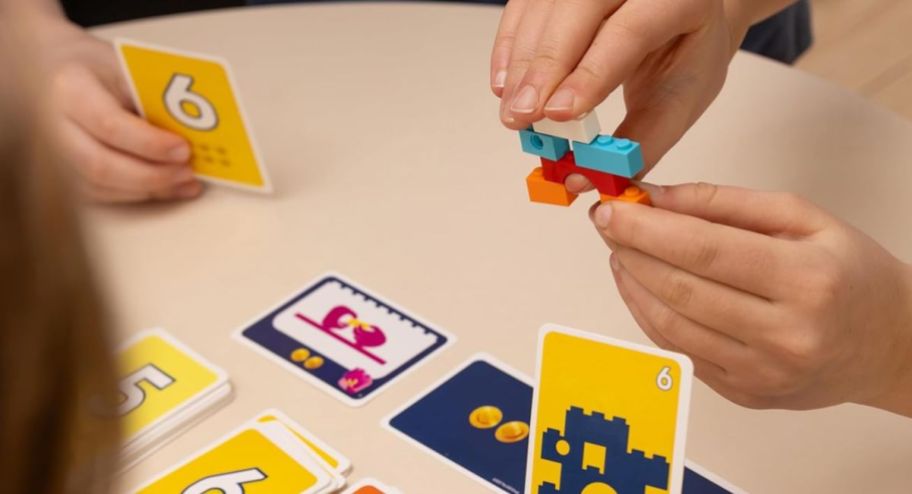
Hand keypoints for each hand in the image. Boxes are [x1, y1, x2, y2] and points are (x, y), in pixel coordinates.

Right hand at [40, 20, 201, 201]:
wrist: (62, 74)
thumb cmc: (97, 69)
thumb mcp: (127, 68)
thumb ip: (156, 97)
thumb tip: (198, 129)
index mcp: (70, 90)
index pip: (109, 124)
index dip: (149, 143)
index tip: (183, 148)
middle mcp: (55, 126)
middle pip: (101, 165)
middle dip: (153, 174)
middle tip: (189, 170)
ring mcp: (57, 155)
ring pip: (104, 186)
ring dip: (152, 188)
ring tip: (187, 179)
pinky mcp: (68, 175)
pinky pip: (106, 195)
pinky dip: (144, 194)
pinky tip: (173, 187)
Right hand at [491, 0, 749, 176]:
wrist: (686, 11)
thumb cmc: (688, 52)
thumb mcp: (680, 100)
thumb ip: (639, 143)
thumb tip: (583, 178)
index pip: (629, 30)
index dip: (590, 73)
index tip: (558, 114)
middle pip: (576, 9)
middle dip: (542, 68)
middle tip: (522, 117)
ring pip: (543, 6)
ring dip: (520, 63)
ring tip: (513, 112)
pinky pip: (522, 5)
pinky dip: (508, 47)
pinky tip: (504, 84)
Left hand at [591, 183, 911, 416]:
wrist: (889, 344)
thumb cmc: (850, 274)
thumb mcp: (804, 218)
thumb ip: (726, 204)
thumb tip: (658, 198)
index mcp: (806, 280)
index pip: (705, 251)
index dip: (647, 229)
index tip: (611, 208)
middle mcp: (785, 335)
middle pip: (681, 289)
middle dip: (630, 251)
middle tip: (606, 223)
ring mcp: (762, 373)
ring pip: (671, 326)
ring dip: (632, 284)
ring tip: (619, 252)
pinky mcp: (744, 393)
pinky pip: (679, 352)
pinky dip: (649, 316)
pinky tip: (640, 287)